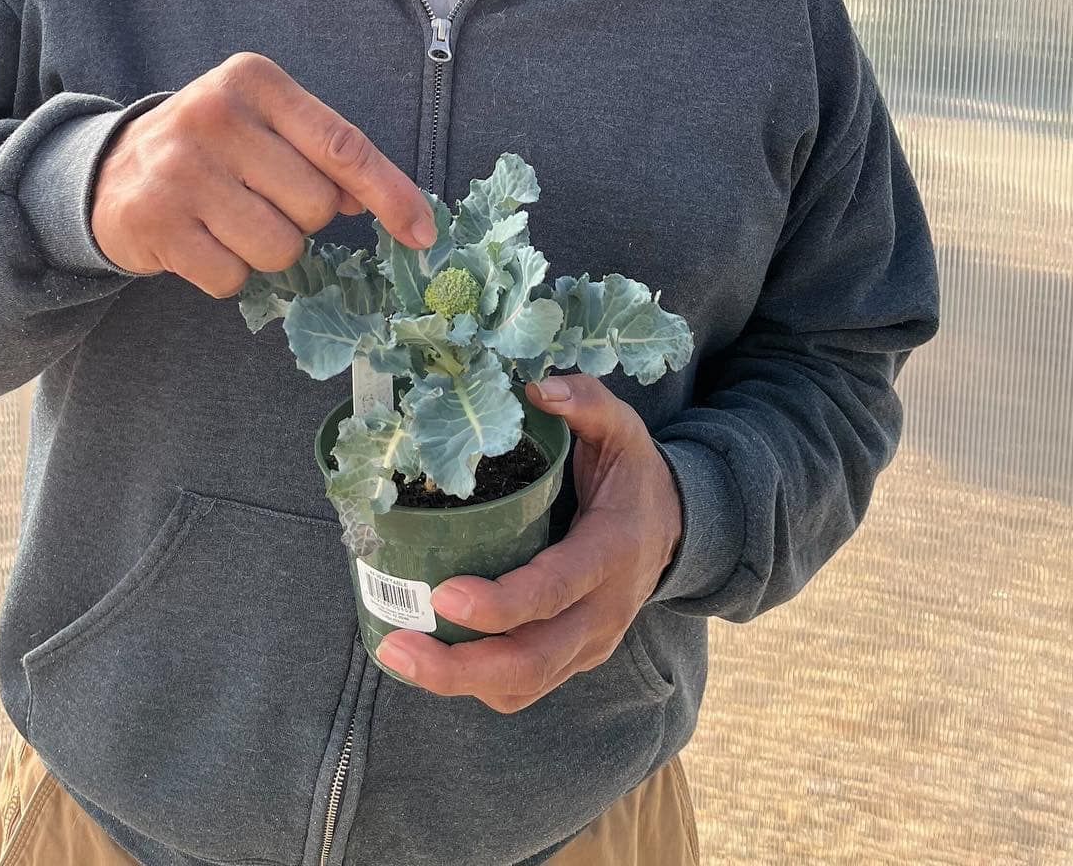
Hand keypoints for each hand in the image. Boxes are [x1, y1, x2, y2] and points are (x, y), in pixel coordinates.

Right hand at [90, 52, 436, 292]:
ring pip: (279, 248)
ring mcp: (179, 169)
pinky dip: (227, 273)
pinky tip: (201, 241)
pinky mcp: (154, 221)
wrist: (110, 171)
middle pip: (315, 206)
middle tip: (260, 200)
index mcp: (254, 80)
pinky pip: (232, 278)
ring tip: (229, 221)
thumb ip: (323, 153)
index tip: (423, 233)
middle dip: (302, 219)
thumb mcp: (266, 126)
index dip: (390, 194)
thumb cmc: (213, 148)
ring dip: (266, 251)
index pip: (343, 144)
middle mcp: (214, 115)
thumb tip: (381, 202)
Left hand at [375, 374, 682, 710]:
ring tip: (398, 654)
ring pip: (525, 684)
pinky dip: (477, 683)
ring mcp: (590, 643)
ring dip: (459, 682)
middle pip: (533, 660)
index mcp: (611, 552)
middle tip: (399, 646)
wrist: (674, 526)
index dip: (501, 602)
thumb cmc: (633, 474)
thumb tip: (538, 385)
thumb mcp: (621, 429)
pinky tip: (432, 659)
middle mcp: (603, 611)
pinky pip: (525, 687)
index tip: (444, 594)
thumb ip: (587, 402)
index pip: (555, 590)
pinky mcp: (575, 658)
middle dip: (462, 666)